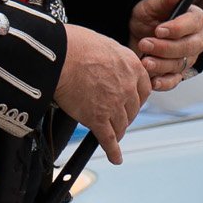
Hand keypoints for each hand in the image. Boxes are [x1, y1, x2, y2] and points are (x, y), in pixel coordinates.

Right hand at [55, 24, 150, 165]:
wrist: (59, 55)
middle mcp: (128, 88)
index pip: (144, 90)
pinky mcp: (97, 119)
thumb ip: (112, 59)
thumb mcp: (105, 45)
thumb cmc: (75, 44)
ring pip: (121, 126)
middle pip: (132, 110)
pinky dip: (113, 151)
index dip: (136, 99)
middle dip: (125, 116)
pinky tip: (116, 158)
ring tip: (111, 136)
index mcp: (132, 67)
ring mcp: (114, 105)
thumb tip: (107, 64)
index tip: (131, 103)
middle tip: (116, 118)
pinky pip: (108, 140)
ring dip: (116, 132)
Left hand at [130, 0, 202, 91]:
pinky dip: (163, 83)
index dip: (177, 28)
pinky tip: (152, 81)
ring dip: (161, 64)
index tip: (159, 29)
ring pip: (179, 64)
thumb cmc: (150, 18)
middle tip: (145, 43)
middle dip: (165, 47)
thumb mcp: (153, 5)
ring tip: (144, 61)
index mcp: (195, 20)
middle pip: (188, 47)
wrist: (137, 35)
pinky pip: (174, 81)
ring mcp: (188, 58)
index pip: (193, 24)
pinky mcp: (178, 73)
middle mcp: (196, 40)